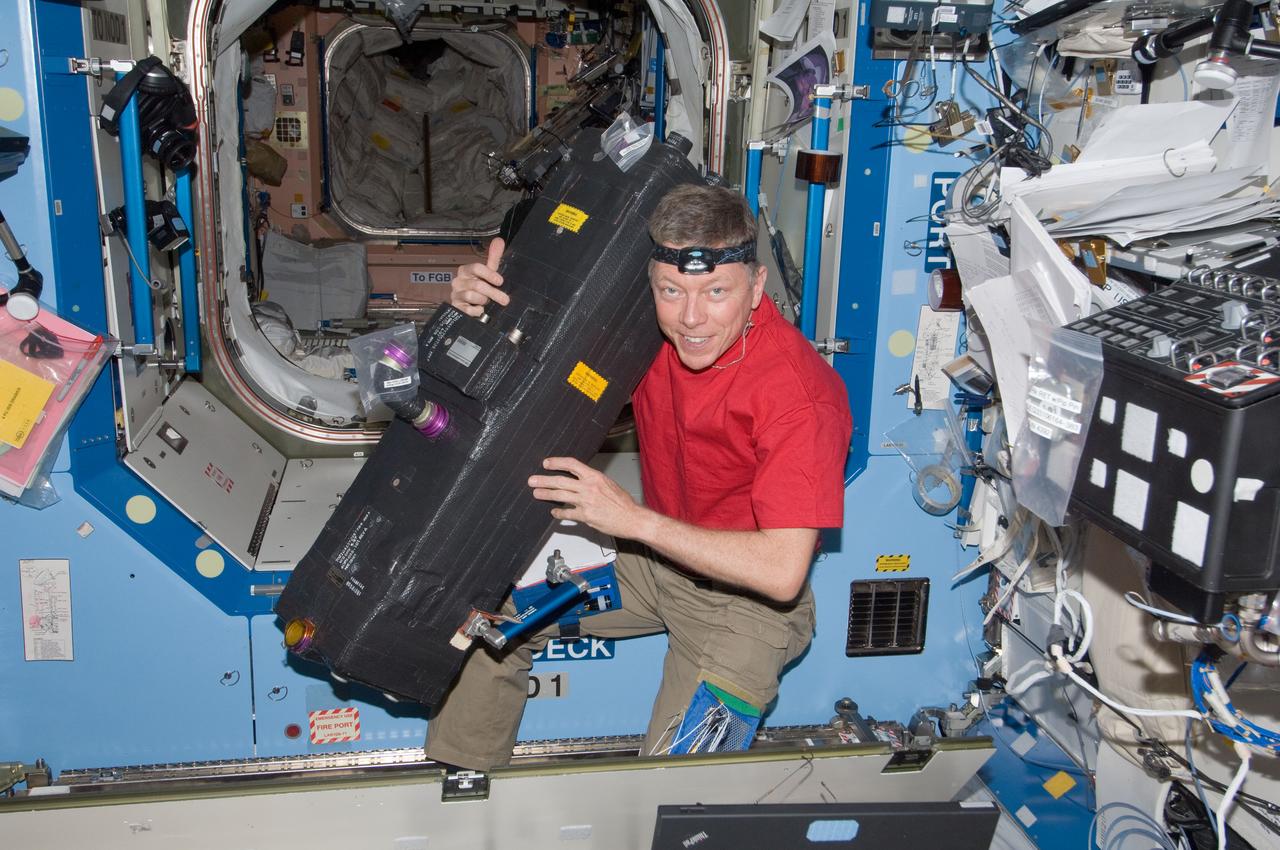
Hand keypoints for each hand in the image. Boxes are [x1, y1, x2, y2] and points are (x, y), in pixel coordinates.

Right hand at [451, 237, 510, 316]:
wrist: (470, 307)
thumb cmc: (481, 288)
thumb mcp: (488, 273)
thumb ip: (493, 258)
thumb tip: (499, 240)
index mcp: (465, 271)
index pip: (476, 268)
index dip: (489, 274)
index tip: (500, 281)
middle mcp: (458, 282)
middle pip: (477, 284)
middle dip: (493, 292)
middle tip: (505, 300)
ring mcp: (455, 295)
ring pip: (472, 296)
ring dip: (484, 301)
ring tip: (487, 303)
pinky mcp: (456, 308)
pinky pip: (468, 310)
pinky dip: (477, 311)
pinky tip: (481, 310)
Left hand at [528, 457, 642, 538]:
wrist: (633, 518)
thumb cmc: (623, 503)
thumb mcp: (608, 484)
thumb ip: (593, 481)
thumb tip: (580, 479)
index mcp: (595, 476)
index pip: (572, 464)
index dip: (557, 462)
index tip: (546, 463)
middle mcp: (589, 487)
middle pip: (560, 481)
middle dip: (544, 480)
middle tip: (533, 480)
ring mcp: (586, 502)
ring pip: (560, 496)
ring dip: (546, 494)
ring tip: (536, 493)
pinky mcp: (586, 516)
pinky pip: (567, 513)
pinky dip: (559, 513)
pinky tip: (554, 512)